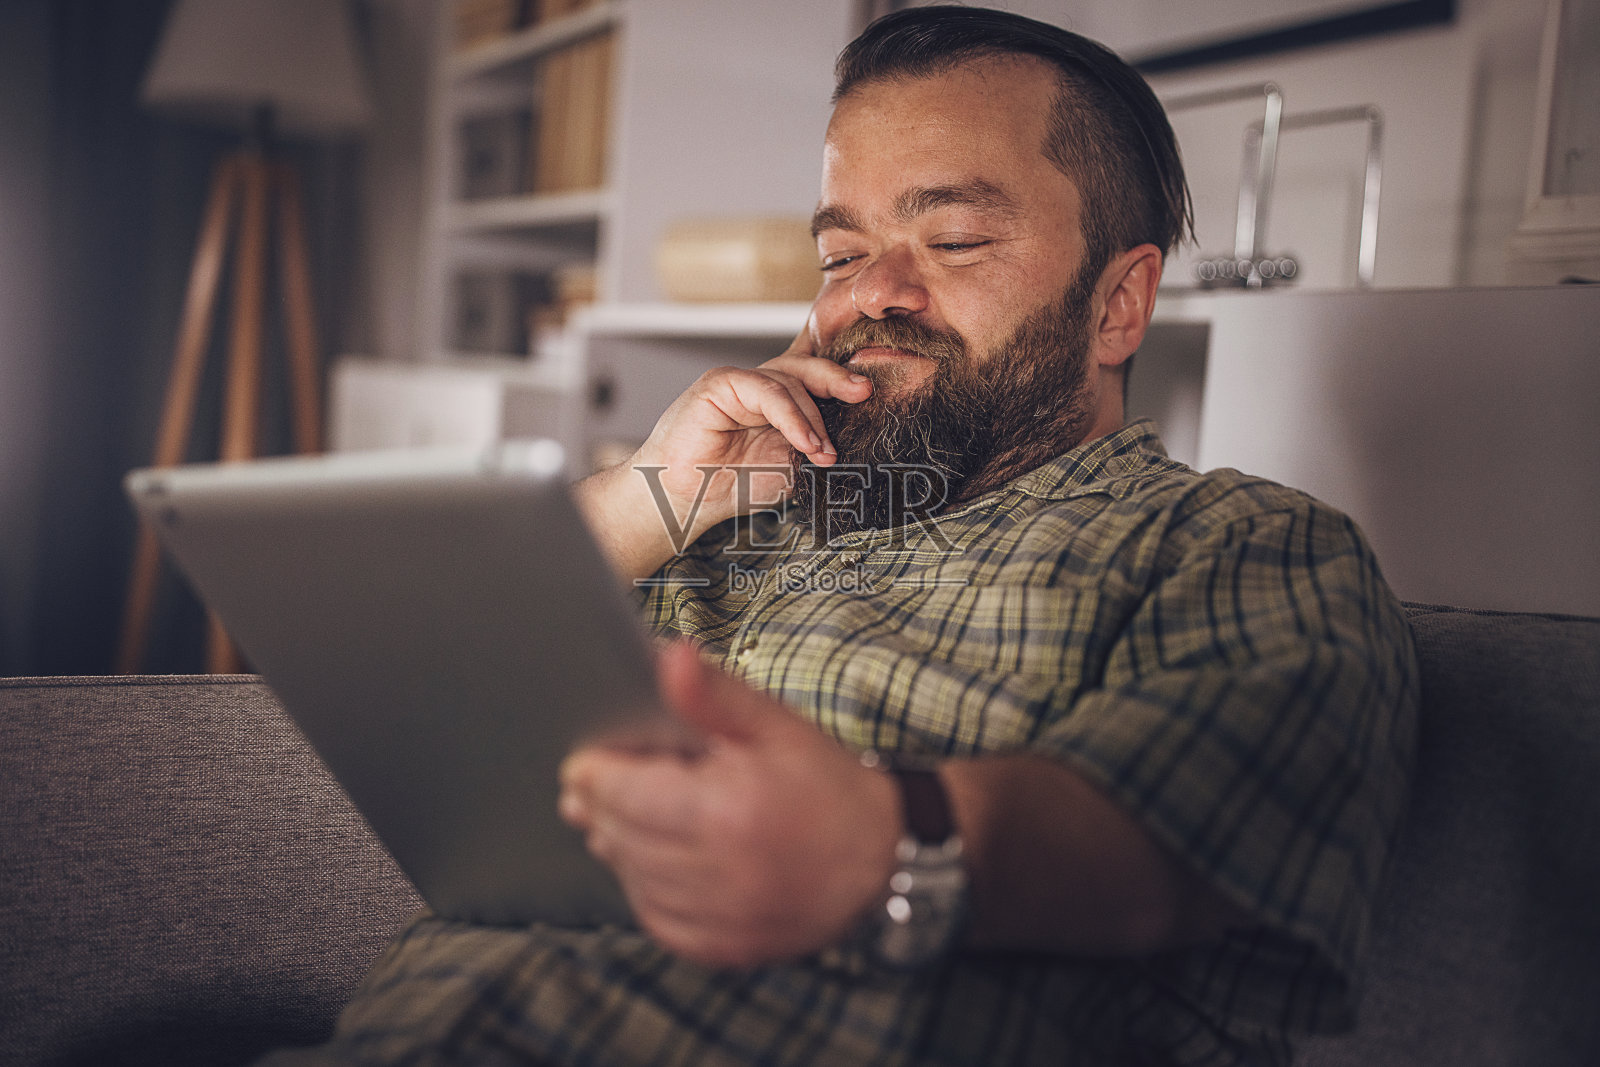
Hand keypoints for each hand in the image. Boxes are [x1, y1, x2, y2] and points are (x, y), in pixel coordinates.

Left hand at [558, 641, 899, 967]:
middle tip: (586, 785)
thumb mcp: (774, 725)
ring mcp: (719, 918)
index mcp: (728, 811)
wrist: (880, 859)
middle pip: (620, 835)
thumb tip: (668, 657)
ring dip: (617, 844)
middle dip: (599, 806)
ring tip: (618, 816)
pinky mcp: (720, 947)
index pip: (626, 794)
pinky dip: (644, 885)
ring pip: (631, 877)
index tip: (583, 760)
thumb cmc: (825, 784)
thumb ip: (713, 693)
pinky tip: (653, 859)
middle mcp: (719, 872)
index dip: (595, 773)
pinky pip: (655, 915)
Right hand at [629, 318, 872, 537]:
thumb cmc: (731, 486)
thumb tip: (856, 438)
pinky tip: (806, 443)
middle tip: (863, 394)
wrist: (685, 501)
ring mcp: (737, 382)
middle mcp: (757, 387)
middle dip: (837, 379)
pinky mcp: (719, 384)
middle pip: (804, 368)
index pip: (811, 380)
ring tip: (823, 452)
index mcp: (774, 403)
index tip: (869, 394)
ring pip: (789, 380)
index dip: (839, 382)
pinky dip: (792, 417)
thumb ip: (815, 445)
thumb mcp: (790, 466)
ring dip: (813, 418)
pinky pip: (766, 390)